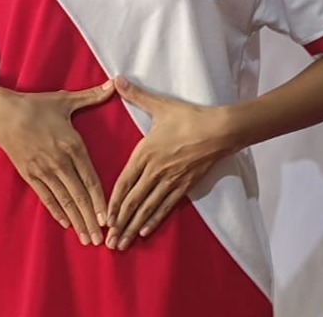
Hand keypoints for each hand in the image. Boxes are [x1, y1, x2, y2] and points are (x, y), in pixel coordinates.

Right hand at [0, 79, 114, 245]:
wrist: (3, 113)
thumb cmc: (36, 105)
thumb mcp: (66, 100)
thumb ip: (92, 96)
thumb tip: (112, 84)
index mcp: (73, 145)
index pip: (90, 178)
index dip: (100, 200)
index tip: (108, 218)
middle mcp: (60, 162)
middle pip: (79, 195)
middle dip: (90, 218)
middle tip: (100, 239)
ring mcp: (44, 170)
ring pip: (64, 200)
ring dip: (76, 220)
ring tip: (85, 237)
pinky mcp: (30, 174)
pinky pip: (46, 197)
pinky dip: (57, 211)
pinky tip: (65, 223)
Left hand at [106, 76, 234, 250]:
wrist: (220, 130)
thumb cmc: (188, 117)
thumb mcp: (160, 105)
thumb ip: (136, 95)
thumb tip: (116, 79)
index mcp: (145, 153)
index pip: (124, 182)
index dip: (112, 202)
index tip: (103, 218)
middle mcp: (155, 171)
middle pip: (133, 201)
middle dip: (119, 223)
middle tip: (108, 242)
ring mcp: (170, 181)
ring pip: (148, 208)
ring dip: (133, 227)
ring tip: (122, 244)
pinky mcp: (185, 186)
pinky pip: (166, 207)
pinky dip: (154, 220)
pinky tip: (146, 231)